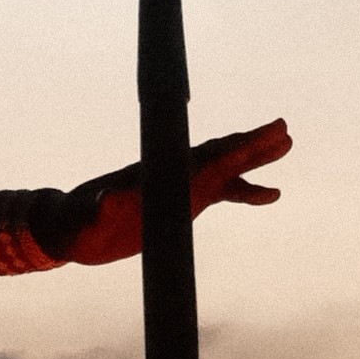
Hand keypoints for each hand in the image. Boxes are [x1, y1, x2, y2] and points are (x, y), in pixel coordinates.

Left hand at [51, 117, 290, 269]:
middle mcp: (173, 174)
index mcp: (159, 173)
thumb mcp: (87, 215)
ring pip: (226, 169)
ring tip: (287, 146)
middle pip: (220, 155)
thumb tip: (106, 198)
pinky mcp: (182, 204)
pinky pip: (221, 193)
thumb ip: (98, 206)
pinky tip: (270, 195)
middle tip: (284, 129)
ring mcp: (180, 187)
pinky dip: (246, 192)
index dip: (236, 149)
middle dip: (252, 144)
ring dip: (255, 160)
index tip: (263, 135)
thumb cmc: (79, 221)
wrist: (73, 228)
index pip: (205, 159)